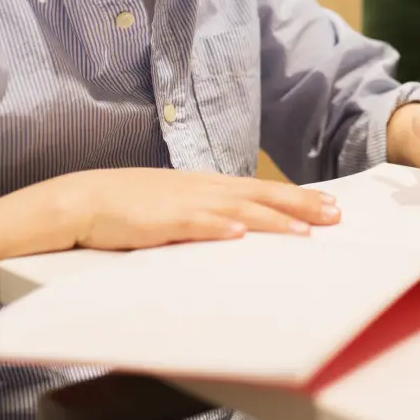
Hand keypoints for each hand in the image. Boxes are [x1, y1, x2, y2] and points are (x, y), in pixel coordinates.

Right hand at [57, 168, 341, 247]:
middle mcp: (204, 190)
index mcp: (209, 186)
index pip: (263, 190)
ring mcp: (184, 203)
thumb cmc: (130, 206)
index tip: (328, 204)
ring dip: (272, 219)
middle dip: (300, 205)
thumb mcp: (177, 205)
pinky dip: (218, 228)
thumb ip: (208, 213)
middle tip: (335, 214)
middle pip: (262, 196)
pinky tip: (239, 234)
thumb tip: (240, 226)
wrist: (84, 199)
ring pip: (238, 210)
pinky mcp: (160, 221)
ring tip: (304, 230)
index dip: (297, 196)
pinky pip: (194, 225)